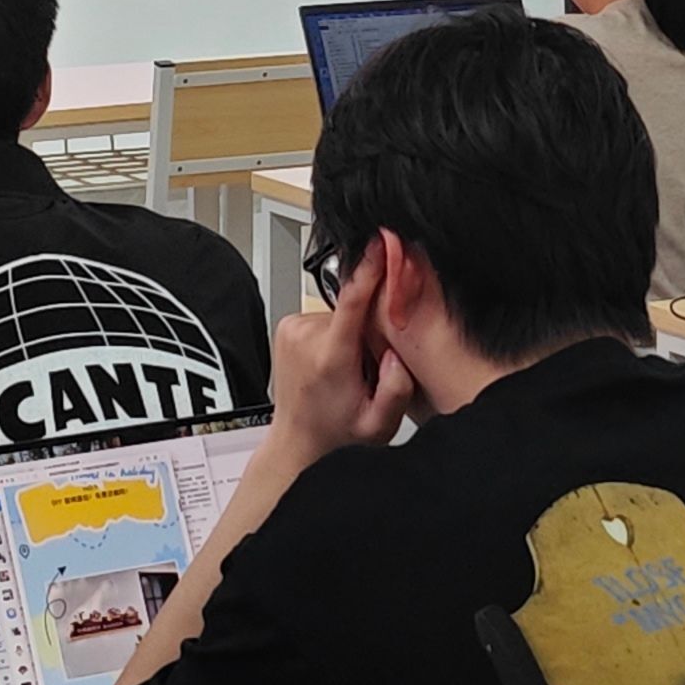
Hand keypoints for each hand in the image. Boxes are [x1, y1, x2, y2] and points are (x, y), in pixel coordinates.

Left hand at [267, 247, 418, 459]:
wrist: (297, 443)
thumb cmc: (337, 434)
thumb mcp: (379, 425)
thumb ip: (396, 391)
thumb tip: (398, 353)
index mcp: (331, 357)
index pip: (352, 299)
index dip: (370, 268)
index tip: (383, 241)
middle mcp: (306, 338)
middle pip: (355, 308)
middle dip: (371, 328)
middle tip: (369, 366)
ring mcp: (292, 330)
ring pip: (341, 312)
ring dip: (351, 333)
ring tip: (348, 369)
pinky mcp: (287, 327)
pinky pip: (325, 316)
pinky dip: (335, 333)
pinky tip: (333, 361)